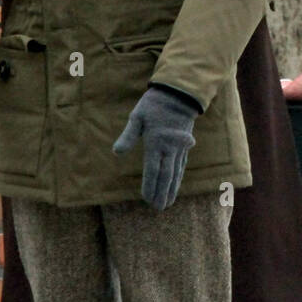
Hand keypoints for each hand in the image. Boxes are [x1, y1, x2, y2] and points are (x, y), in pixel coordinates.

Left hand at [113, 86, 199, 209]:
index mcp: (156, 142)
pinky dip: (179, 176)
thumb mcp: (137, 116)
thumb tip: (117, 153)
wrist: (180, 93)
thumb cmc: (155, 104)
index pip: (153, 169)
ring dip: (172, 188)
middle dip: (162, 192)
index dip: (150, 185)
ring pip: (176, 171)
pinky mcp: (185, 143)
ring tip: (168, 202)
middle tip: (159, 208)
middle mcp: (170, 147)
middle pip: (166, 174)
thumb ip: (128, 136)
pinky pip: (182, 164)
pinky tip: (176, 183)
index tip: (147, 199)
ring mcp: (179, 146)